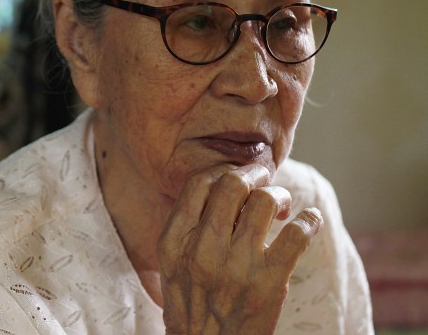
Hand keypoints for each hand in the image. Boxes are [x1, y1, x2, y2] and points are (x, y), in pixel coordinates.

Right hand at [158, 164, 322, 334]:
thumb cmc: (190, 309)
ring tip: (279, 206)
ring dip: (277, 194)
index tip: (236, 177)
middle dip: (253, 173)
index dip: (222, 171)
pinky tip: (309, 220)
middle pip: (232, 184)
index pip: (198, 183)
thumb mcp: (171, 267)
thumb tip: (212, 190)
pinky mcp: (268, 282)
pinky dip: (309, 220)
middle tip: (263, 178)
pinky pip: (297, 234)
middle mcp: (202, 249)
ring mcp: (236, 265)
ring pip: (263, 200)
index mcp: (174, 242)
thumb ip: (184, 230)